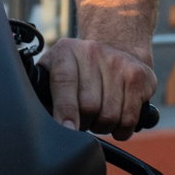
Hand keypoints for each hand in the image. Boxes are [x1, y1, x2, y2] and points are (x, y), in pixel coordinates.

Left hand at [37, 37, 156, 140]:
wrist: (116, 45)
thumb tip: (36, 121)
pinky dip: (122, 129)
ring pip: (110, 116)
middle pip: (89, 106)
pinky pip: (130, 118)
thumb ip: (43, 90)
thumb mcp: (54, 68)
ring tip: (98, 117)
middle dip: (84, 123)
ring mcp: (118, 62)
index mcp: (66, 51)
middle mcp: (92, 52)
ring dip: (103, 127)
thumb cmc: (79, 68)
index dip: (65, 110)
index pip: (64, 81)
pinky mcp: (139, 76)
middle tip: (82, 120)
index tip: (67, 129)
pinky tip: (116, 120)